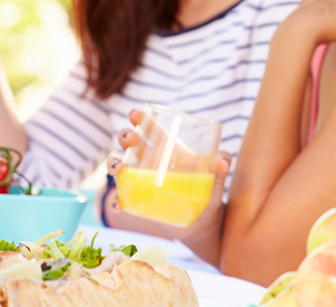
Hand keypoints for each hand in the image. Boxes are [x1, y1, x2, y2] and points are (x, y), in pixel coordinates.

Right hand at [105, 109, 230, 265]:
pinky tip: (118, 203)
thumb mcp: (216, 178)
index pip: (152, 129)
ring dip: (112, 164)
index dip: (141, 119)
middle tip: (129, 138)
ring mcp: (140, 182)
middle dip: (125, 136)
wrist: (201, 221)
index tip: (135, 114)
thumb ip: (221, 166)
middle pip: (131, 144)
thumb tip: (222, 161)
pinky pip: (119, 200)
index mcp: (169, 150)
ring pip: (119, 168)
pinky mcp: (137, 203)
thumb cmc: (208, 191)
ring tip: (117, 167)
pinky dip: (114, 201)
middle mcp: (150, 162)